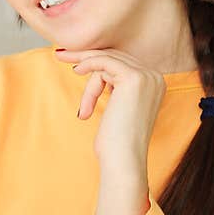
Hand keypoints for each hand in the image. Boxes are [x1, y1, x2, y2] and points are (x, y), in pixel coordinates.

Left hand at [55, 48, 165, 171]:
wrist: (123, 160)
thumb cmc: (116, 141)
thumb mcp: (117, 108)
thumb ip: (115, 88)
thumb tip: (95, 71)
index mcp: (154, 83)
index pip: (121, 63)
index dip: (96, 63)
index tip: (74, 62)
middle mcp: (154, 77)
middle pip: (114, 58)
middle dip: (86, 59)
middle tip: (59, 54)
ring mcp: (146, 76)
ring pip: (106, 61)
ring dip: (90, 85)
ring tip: (84, 109)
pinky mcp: (133, 78)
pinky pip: (104, 61)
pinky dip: (88, 64)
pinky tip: (77, 71)